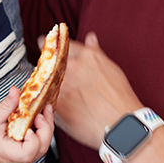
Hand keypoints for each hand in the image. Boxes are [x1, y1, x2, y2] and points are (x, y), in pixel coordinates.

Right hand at [0, 86, 54, 162]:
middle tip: (43, 109)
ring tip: (44, 110)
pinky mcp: (27, 153)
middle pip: (41, 147)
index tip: (30, 121)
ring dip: (46, 126)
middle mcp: (19, 160)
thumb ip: (7, 105)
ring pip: (43, 145)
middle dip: (46, 126)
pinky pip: (40, 143)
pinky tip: (40, 117)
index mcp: (8, 153)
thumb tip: (16, 91)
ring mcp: (25, 159)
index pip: (28, 152)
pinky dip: (43, 129)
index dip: (34, 137)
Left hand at [54, 32, 143, 148]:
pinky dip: (46, 99)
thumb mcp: (111, 68)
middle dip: (45, 63)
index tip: (43, 43)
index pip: (61, 43)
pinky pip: (45, 97)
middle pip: (50, 60)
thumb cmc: (119, 98)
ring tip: (50, 89)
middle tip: (45, 68)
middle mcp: (73, 67)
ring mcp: (63, 85)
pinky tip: (51, 103)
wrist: (120, 124)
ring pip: (45, 79)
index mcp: (86, 56)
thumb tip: (90, 38)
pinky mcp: (57, 103)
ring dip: (44, 82)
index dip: (52, 44)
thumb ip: (95, 52)